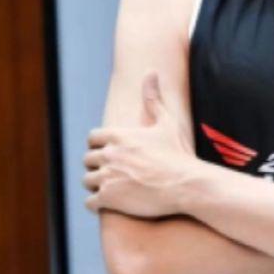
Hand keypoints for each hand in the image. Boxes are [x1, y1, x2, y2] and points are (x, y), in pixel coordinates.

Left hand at [84, 72, 198, 217]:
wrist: (185, 184)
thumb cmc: (177, 153)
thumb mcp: (167, 122)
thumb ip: (153, 98)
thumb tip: (151, 71)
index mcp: (118, 135)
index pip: (92, 138)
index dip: (100, 146)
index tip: (112, 152)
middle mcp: (108, 154)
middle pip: (88, 160)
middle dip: (99, 166)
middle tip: (117, 172)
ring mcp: (106, 177)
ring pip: (87, 180)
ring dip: (98, 184)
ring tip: (116, 187)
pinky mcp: (108, 198)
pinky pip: (90, 201)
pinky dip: (99, 202)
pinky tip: (114, 201)